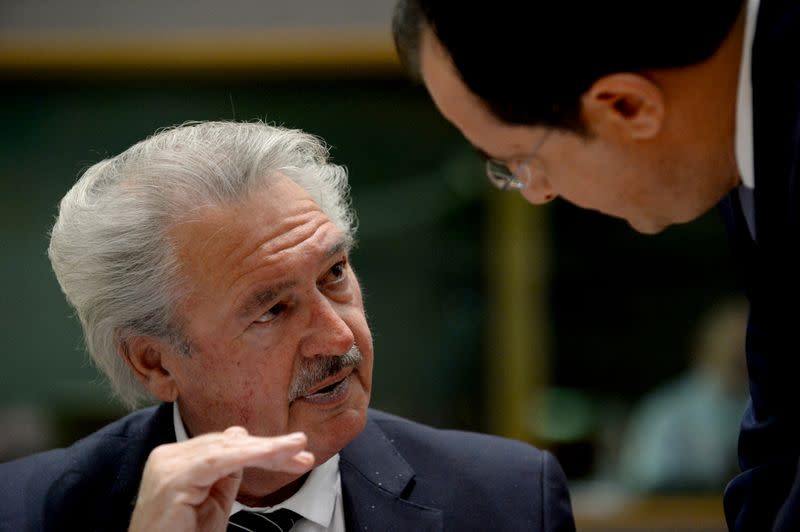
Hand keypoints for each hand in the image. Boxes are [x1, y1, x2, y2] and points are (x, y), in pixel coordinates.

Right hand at [128, 427, 313, 531]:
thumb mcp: (213, 503)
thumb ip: (227, 473)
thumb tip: (242, 439)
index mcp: (176, 459)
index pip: (225, 445)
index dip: (262, 447)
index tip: (294, 452)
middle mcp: (168, 457)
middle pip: (228, 444)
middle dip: (269, 448)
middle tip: (301, 447)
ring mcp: (166, 465)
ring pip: (227, 448)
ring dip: (266, 449)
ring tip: (294, 449)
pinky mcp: (171, 479)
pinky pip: (217, 461)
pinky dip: (248, 455)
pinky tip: (272, 454)